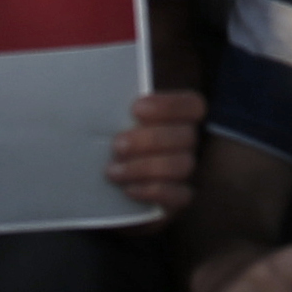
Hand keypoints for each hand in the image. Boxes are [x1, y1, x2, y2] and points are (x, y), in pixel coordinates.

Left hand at [111, 87, 206, 216]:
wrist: (100, 187)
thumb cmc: (108, 144)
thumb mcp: (112, 122)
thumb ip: (117, 107)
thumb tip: (99, 90)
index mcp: (178, 117)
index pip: (192, 105)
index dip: (169, 106)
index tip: (136, 108)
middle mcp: (187, 144)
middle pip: (186, 136)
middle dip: (149, 139)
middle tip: (117, 144)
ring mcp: (184, 173)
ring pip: (182, 165)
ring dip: (145, 167)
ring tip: (113, 170)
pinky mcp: (176, 201)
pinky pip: (179, 196)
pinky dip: (153, 191)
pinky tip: (128, 190)